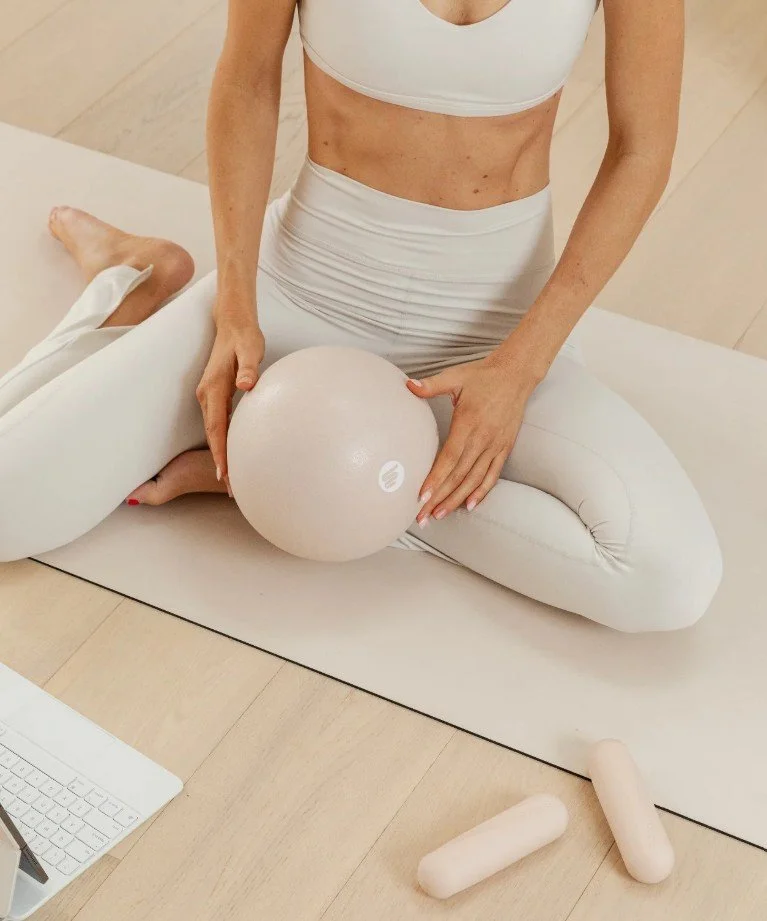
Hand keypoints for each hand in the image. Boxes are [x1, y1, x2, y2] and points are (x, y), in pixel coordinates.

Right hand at [196, 308, 264, 491]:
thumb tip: (246, 384)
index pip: (216, 427)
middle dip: (220, 461)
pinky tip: (230, 453)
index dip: (220, 452)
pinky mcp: (214, 396)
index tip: (225, 473)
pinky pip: (216, 424)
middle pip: (212, 435)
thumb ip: (249, 368)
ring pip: (213, 431)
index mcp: (214, 388)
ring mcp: (208, 396)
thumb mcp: (251, 349)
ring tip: (231, 478)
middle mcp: (206, 395)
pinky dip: (221, 441)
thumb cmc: (245, 337)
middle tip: (232, 487)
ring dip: (220, 454)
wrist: (232, 324)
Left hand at [406, 351, 540, 525]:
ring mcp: (495, 445)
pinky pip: (492, 475)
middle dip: (439, 498)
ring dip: (456, 500)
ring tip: (440, 514)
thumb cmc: (483, 376)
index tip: (422, 496)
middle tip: (423, 515)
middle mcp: (483, 439)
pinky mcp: (504, 448)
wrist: (516, 374)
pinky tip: (469, 505)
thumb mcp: (455, 376)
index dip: (436, 479)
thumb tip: (408, 386)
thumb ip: (431, 385)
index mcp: (468, 423)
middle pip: (459, 475)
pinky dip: (481, 492)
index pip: (449, 458)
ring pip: (474, 480)